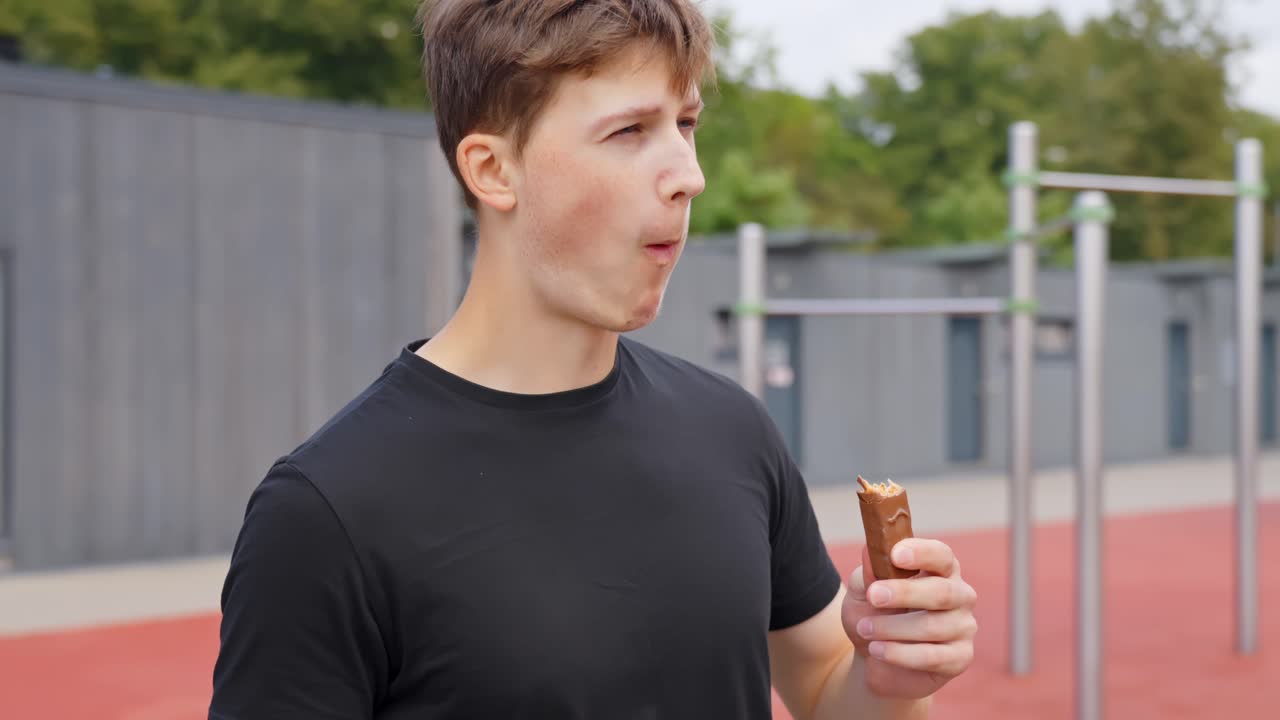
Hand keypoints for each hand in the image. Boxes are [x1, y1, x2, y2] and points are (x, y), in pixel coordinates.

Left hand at [840, 539, 977, 699]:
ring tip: (864, 629)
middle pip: (942, 591)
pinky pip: (932, 657)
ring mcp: (963, 628)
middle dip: (905, 593)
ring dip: (892, 628)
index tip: (895, 555)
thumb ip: (869, 571)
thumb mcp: (864, 590)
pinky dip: (899, 653)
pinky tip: (876, 649)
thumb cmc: (874, 613)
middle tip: (873, 596)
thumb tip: (870, 551)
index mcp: (940, 570)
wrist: (873, 655)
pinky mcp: (959, 658)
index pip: (941, 555)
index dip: (922, 553)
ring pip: (932, 626)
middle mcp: (959, 596)